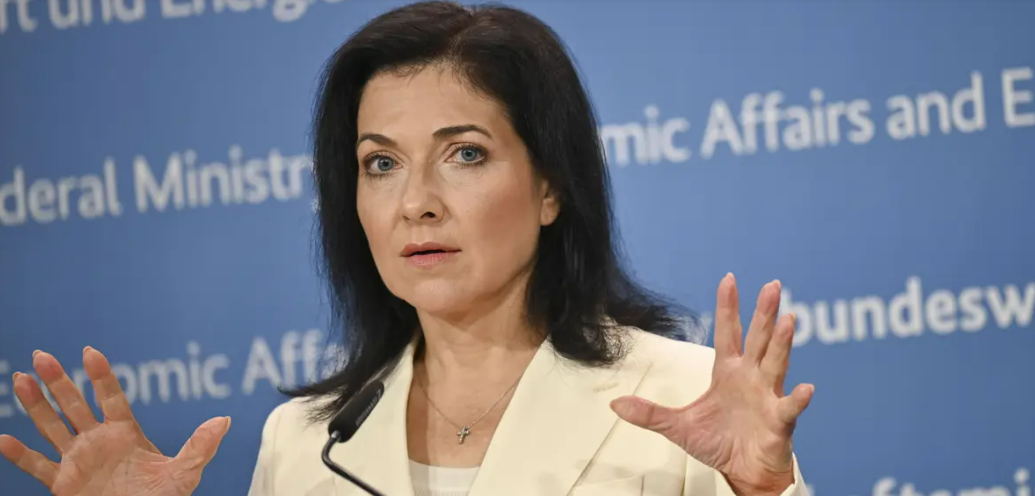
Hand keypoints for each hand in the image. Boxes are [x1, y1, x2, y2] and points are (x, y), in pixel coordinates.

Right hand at [0, 347, 230, 495]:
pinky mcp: (63, 484)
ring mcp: (78, 461)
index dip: (100, 375)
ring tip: (20, 379)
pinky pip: (37, 467)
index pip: (110, 397)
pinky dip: (20, 455)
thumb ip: (200, 447)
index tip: (89, 352)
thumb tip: (223, 421)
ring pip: (52, 427)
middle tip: (42, 354)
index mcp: (126, 433)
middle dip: (59, 381)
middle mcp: (98, 442)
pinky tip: (4, 439)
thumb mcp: (185, 473)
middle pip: (75, 405)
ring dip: (35, 405)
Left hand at [610, 273, 813, 495]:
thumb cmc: (719, 444)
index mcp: (728, 372)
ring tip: (788, 319)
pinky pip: (789, 408)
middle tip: (772, 285)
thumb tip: (614, 405)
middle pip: (758, 339)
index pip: (728, 333)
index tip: (728, 279)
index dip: (728, 307)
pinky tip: (806, 388)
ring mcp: (767, 397)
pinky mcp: (778, 421)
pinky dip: (797, 399)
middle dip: (764, 313)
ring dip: (782, 343)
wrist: (742, 473)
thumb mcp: (678, 426)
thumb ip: (649, 413)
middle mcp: (751, 378)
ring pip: (775, 364)